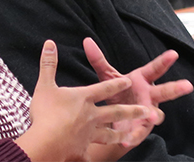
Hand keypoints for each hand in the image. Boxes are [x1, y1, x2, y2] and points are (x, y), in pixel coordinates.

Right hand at [15, 40, 151, 161]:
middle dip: (132, 111)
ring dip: (120, 134)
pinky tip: (101, 161)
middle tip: (148, 111)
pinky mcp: (84, 149)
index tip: (129, 81)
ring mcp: (90, 133)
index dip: (117, 84)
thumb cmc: (46, 112)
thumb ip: (49, 64)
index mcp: (84, 98)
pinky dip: (95, 158)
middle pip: (116, 112)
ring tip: (132, 136)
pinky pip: (92, 154)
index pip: (104, 88)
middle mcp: (92, 115)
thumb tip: (50, 43)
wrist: (47, 141)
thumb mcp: (45, 85)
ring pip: (110, 134)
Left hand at [83, 38, 193, 152]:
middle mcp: (149, 96)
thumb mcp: (107, 76)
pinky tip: (127, 139)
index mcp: (142, 80)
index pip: (155, 69)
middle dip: (176, 88)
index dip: (164, 61)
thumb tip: (87, 41)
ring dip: (154, 114)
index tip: (173, 53)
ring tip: (151, 114)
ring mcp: (148, 113)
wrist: (113, 115)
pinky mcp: (140, 128)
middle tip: (187, 85)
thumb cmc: (117, 91)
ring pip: (156, 114)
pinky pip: (138, 133)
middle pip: (164, 91)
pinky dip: (133, 136)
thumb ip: (99, 60)